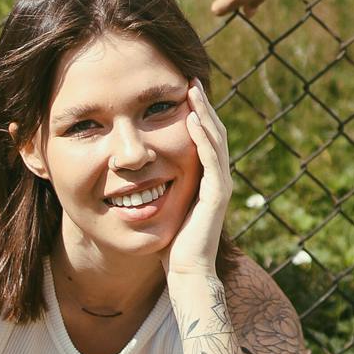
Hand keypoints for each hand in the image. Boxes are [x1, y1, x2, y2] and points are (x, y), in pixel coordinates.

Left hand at [168, 80, 231, 283]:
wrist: (187, 273)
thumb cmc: (172, 245)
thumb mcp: (164, 206)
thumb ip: (158, 187)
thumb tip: (134, 173)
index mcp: (205, 178)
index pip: (203, 137)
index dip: (195, 112)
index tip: (181, 90)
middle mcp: (216, 178)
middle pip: (213, 132)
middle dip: (201, 105)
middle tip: (190, 79)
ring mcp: (219, 186)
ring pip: (215, 140)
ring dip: (204, 113)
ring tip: (192, 90)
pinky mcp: (217, 196)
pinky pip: (211, 160)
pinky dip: (202, 139)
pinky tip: (191, 120)